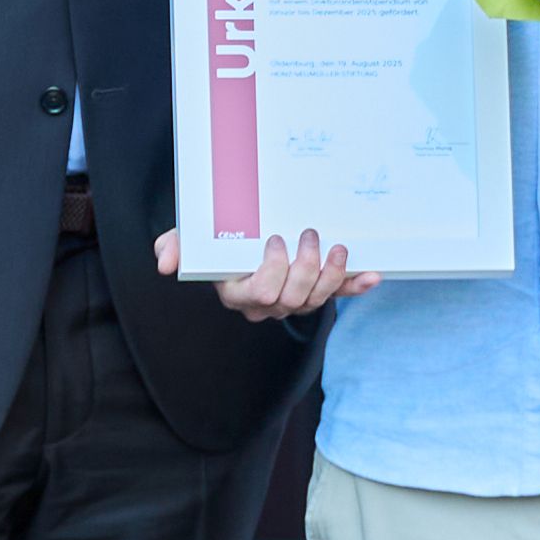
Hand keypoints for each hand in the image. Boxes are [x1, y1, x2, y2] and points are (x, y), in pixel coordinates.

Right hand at [160, 225, 368, 320]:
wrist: (240, 236)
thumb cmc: (213, 240)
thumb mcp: (189, 238)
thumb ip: (175, 247)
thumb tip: (166, 264)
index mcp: (239, 292)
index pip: (261, 293)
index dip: (273, 270)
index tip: (275, 238)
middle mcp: (269, 303)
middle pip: (293, 299)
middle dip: (305, 268)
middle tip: (309, 235)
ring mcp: (295, 300)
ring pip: (317, 300)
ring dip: (333, 275)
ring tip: (339, 249)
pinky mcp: (317, 291)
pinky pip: (339, 295)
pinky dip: (357, 287)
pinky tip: (374, 275)